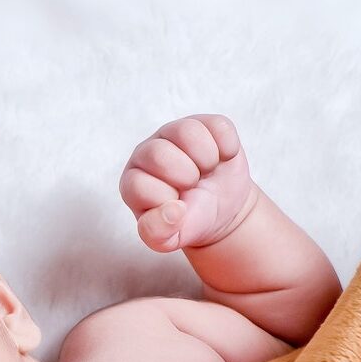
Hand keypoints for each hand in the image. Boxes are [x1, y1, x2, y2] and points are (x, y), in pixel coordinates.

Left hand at [120, 114, 258, 252]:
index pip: (138, 186)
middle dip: (185, 177)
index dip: (165, 201)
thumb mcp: (170, 238)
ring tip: (206, 171)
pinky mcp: (203, 123)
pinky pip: (218, 126)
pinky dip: (227, 148)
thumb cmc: (189, 221)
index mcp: (133, 182)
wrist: (219, 208)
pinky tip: (222, 159)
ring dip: (206, 159)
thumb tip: (173, 210)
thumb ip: (159, 233)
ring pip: (187, 131)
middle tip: (193, 186)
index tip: (178, 207)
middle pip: (158, 154)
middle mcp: (146, 153)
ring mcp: (174, 134)